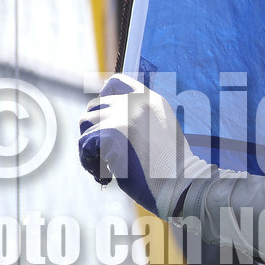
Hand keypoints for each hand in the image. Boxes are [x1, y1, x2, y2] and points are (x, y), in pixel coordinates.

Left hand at [79, 74, 208, 216]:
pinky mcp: (112, 134)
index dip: (103, 98)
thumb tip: (108, 118)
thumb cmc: (170, 164)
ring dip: (90, 146)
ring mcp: (123, 115)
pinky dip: (88, 161)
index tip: (106, 121)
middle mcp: (135, 102)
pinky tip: (104, 174)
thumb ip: (139, 116)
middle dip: (95, 130)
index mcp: (150, 99)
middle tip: (105, 154)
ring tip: (103, 165)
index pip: (116, 82)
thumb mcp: (161, 128)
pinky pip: (85, 144)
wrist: (179, 182)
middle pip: (95, 106)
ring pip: (86, 123)